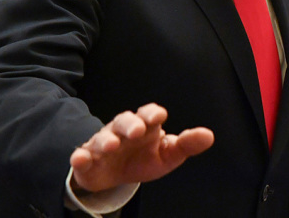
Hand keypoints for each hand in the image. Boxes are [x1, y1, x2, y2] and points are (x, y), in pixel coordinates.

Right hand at [70, 103, 213, 193]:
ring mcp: (103, 144)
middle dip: (130, 124)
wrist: (117, 175)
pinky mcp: (88, 160)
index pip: (148, 113)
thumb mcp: (168, 153)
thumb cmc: (145, 157)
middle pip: (124, 121)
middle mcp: (123, 130)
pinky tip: (80, 159)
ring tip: (112, 146)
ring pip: (103, 137)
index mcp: (145, 125)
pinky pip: (82, 156)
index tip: (159, 117)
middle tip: (136, 130)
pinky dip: (80, 157)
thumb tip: (209, 136)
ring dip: (106, 140)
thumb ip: (187, 144)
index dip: (152, 113)